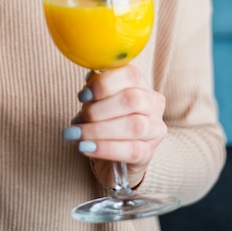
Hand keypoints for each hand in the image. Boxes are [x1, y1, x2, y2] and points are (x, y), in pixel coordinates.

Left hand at [63, 65, 166, 188]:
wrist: (111, 155)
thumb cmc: (104, 119)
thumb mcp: (97, 100)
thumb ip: (94, 91)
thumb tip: (87, 91)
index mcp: (140, 83)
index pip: (130, 74)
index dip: (104, 83)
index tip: (84, 95)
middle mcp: (153, 103)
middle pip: (132, 99)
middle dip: (100, 109)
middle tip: (80, 118)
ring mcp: (154, 129)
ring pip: (133, 126)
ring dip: (99, 130)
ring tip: (77, 134)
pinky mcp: (149, 153)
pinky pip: (130, 150)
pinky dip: (104, 148)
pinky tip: (86, 147)